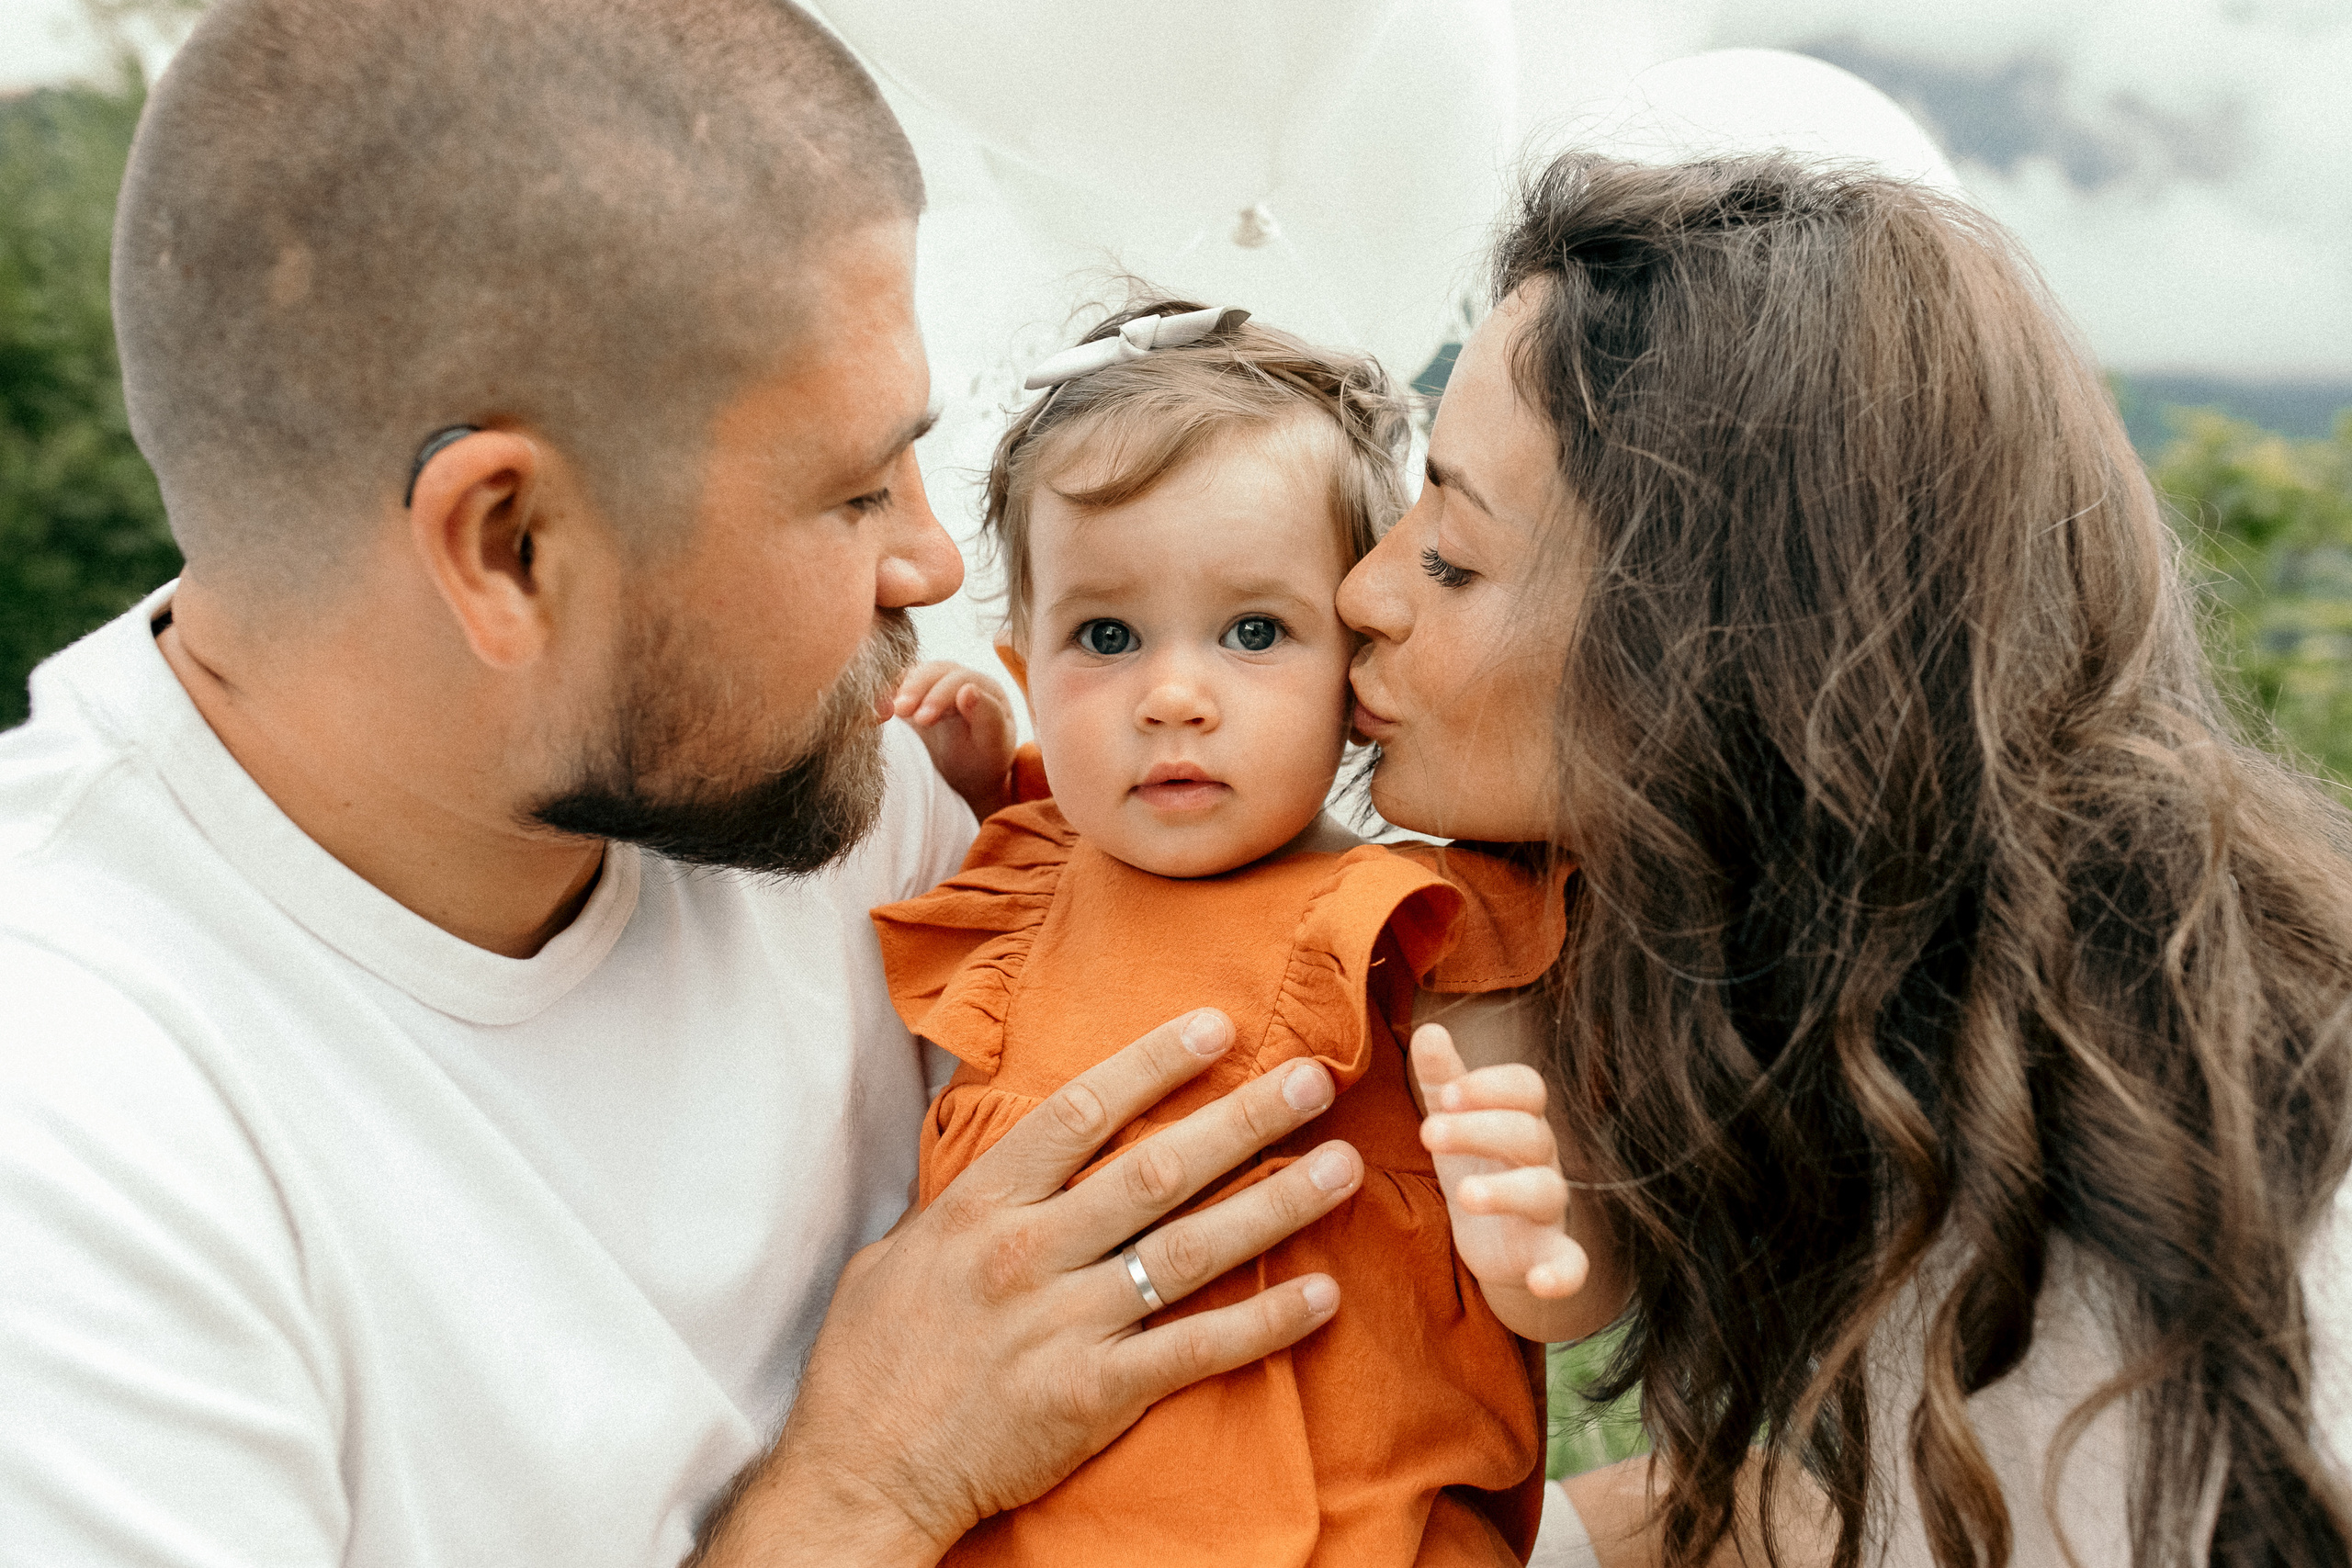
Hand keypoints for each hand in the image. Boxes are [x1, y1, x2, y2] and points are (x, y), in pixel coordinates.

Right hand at [693, 1009, 1363, 1566]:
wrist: (861, 1474)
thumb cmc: (869, 1363)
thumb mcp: (895, 1252)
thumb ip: (962, 1195)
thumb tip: (996, 1135)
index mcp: (979, 1207)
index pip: (1080, 1111)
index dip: (1154, 1062)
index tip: (1217, 1027)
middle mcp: (1027, 1252)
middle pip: (1157, 1168)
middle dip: (1244, 1119)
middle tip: (1313, 1078)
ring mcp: (1065, 1324)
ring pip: (1193, 1249)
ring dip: (1278, 1204)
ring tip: (1343, 1167)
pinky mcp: (1094, 1394)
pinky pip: (1197, 1350)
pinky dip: (1265, 1323)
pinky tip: (1323, 1297)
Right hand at [894, 660, 1018, 820]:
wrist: (967, 779)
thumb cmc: (985, 762)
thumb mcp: (994, 745)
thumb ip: (988, 717)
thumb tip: (968, 689)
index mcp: (983, 686)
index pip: (958, 679)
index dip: (939, 695)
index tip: (923, 719)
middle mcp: (957, 679)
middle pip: (932, 671)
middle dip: (914, 688)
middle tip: (899, 711)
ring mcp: (933, 686)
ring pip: (911, 674)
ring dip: (896, 689)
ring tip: (883, 711)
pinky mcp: (912, 697)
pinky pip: (895, 688)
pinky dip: (882, 695)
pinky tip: (874, 711)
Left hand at [1413, 1023, 1587, 1340]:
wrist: (1498, 1244)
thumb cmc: (1476, 1165)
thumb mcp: (1454, 1120)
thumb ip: (1443, 1078)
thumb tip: (1430, 1029)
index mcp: (1518, 1119)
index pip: (1526, 1087)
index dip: (1491, 1086)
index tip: (1447, 1094)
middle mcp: (1541, 1160)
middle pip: (1529, 1133)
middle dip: (1481, 1129)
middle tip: (1430, 1132)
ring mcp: (1549, 1210)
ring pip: (1547, 1191)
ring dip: (1508, 1191)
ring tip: (1464, 1196)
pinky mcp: (1550, 1256)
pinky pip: (1573, 1265)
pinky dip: (1564, 1275)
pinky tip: (1540, 1281)